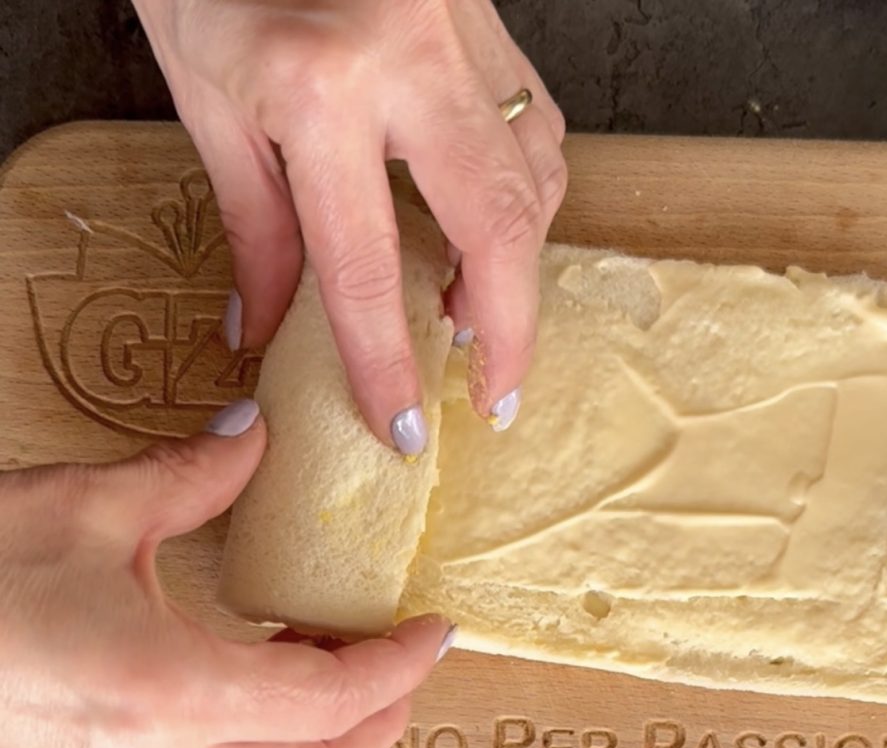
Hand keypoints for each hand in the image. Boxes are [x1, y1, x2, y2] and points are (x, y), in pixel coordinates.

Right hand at [0, 400, 452, 747]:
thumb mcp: (90, 503)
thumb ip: (196, 476)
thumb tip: (256, 439)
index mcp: (163, 693)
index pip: (326, 703)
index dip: (396, 669)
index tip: (431, 632)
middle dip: (380, 723)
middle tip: (403, 660)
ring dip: (327, 740)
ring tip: (340, 664)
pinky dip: (269, 747)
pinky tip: (263, 683)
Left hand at [133, 0, 567, 450]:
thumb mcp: (206, 98)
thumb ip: (254, 224)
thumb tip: (268, 327)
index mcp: (319, 87)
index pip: (364, 267)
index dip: (386, 363)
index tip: (402, 425)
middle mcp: (410, 62)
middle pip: (497, 230)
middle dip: (507, 332)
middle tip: (495, 396)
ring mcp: (464, 36)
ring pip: (536, 178)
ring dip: (521, 267)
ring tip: (480, 319)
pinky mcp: (487, 23)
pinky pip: (535, 127)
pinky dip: (528, 197)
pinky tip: (498, 231)